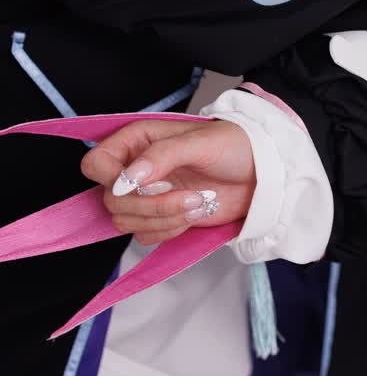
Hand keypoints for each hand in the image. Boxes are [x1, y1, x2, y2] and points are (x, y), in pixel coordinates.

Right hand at [81, 117, 257, 246]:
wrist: (261, 174)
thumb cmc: (234, 145)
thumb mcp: (199, 142)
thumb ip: (161, 155)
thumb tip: (128, 178)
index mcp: (138, 140)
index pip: (96, 163)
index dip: (111, 179)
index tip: (140, 185)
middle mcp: (135, 168)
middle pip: (111, 200)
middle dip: (150, 204)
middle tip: (187, 194)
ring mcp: (146, 195)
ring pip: (126, 222)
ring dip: (164, 218)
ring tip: (199, 201)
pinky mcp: (159, 217)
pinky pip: (145, 235)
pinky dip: (170, 230)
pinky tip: (195, 213)